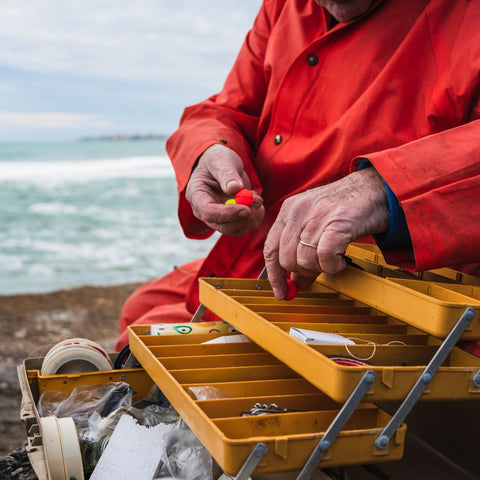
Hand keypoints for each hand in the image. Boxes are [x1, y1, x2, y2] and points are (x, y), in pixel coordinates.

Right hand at [185, 144, 263, 235]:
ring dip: (252, 217)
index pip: (208, 213)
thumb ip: (226, 173)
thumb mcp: (220, 160)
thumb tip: (235, 188)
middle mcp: (206, 212)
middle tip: (257, 202)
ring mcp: (220, 218)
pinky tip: (257, 201)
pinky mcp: (233, 220)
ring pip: (237, 229)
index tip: (246, 208)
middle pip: (223, 226)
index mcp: (197, 196)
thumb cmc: (217, 160)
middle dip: (243, 218)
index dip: (227, 214)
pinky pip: (247, 226)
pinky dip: (256, 216)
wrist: (223, 165)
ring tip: (256, 197)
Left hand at [263, 167, 388, 297]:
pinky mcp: (336, 222)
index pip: (271, 248)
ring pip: (303, 260)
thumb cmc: (347, 208)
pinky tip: (340, 261)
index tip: (280, 292)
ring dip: (320, 268)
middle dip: (303, 272)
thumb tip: (296, 283)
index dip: (274, 275)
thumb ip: (303, 253)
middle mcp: (298, 211)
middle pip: (286, 258)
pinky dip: (332, 266)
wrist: (376, 189)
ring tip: (334, 260)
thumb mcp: (317, 227)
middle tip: (320, 269)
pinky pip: (324, 256)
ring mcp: (316, 215)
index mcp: (289, 210)